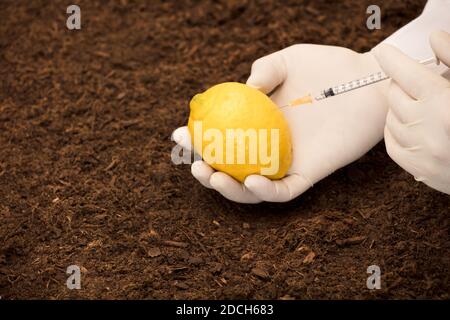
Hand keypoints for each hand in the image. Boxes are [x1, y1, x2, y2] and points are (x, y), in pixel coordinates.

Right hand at [173, 44, 388, 202]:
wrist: (366, 82)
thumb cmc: (328, 68)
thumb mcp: (289, 60)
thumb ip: (265, 70)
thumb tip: (245, 90)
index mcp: (257, 123)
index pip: (221, 136)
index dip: (197, 139)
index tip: (179, 133)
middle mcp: (268, 147)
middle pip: (230, 167)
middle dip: (206, 171)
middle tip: (194, 165)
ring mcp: (287, 163)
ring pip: (252, 188)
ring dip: (229, 189)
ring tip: (211, 177)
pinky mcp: (308, 174)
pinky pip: (284, 190)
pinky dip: (265, 191)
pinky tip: (251, 182)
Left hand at [373, 30, 449, 194]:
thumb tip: (433, 38)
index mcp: (445, 103)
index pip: (406, 74)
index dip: (392, 59)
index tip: (383, 52)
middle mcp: (429, 129)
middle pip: (395, 95)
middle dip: (403, 84)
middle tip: (417, 82)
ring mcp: (423, 153)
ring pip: (390, 119)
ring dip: (400, 108)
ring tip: (421, 105)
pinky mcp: (420, 170)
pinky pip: (391, 143)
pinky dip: (396, 131)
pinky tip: (412, 125)